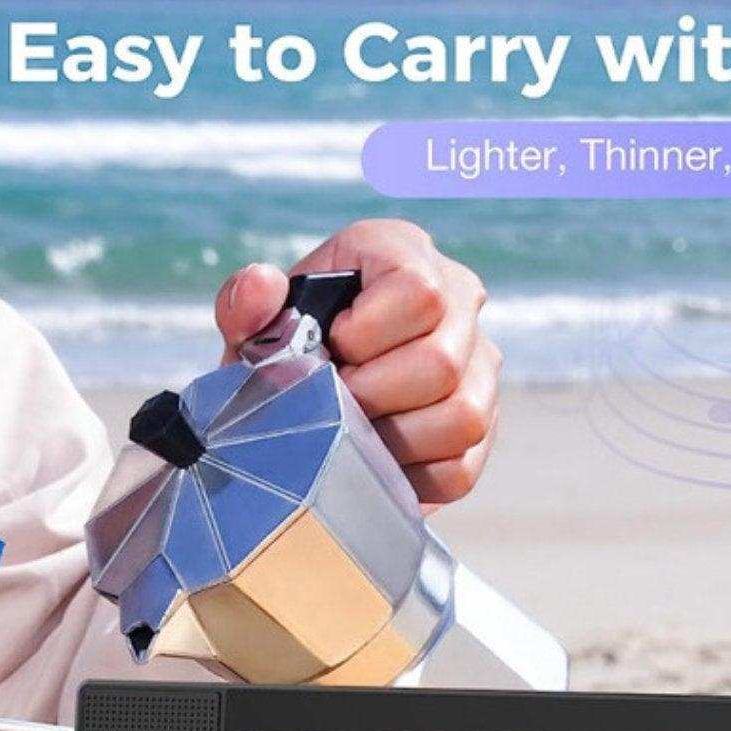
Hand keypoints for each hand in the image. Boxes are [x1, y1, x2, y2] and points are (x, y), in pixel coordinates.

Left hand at [215, 219, 498, 505]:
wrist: (308, 389)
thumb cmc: (286, 348)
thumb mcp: (256, 324)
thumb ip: (246, 303)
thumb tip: (261, 285)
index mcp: (404, 253)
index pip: (419, 293)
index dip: (366, 336)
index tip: (330, 350)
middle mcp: (460, 300)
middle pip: (441, 362)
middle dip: (373, 397)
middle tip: (334, 404)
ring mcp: (480, 366)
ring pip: (464, 417)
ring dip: (396, 439)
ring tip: (355, 434)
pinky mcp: (485, 426)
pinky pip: (462, 467)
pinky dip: (413, 477)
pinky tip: (378, 462)